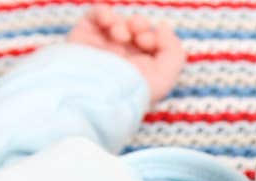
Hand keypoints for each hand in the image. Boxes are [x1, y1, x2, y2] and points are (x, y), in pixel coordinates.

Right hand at [67, 4, 185, 104]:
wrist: (98, 93)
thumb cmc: (132, 89)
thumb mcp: (166, 76)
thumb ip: (173, 50)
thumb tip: (162, 27)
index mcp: (139, 70)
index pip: (151, 44)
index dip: (154, 37)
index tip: (150, 43)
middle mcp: (120, 60)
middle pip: (134, 30)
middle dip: (140, 25)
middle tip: (138, 35)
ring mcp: (100, 49)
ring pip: (116, 23)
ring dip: (123, 23)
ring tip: (121, 35)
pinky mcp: (82, 40)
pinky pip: (94, 17)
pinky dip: (103, 13)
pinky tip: (108, 22)